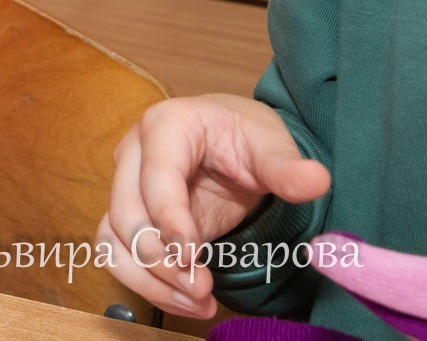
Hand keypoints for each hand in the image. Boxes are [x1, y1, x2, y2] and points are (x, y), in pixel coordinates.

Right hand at [96, 94, 331, 318]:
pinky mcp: (132, 217)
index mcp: (166, 126)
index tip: (193, 256)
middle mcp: (133, 153)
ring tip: (195, 302)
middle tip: (201, 289)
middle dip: (159, 257)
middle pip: (125, 210)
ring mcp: (126, 186)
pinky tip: (185, 300)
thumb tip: (316, 180)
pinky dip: (145, 282)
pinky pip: (118, 252)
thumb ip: (287, 167)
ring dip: (147, 277)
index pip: (156, 174)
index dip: (169, 217)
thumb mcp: (270, 144)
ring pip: (112, 236)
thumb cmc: (244, 136)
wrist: (229, 141)